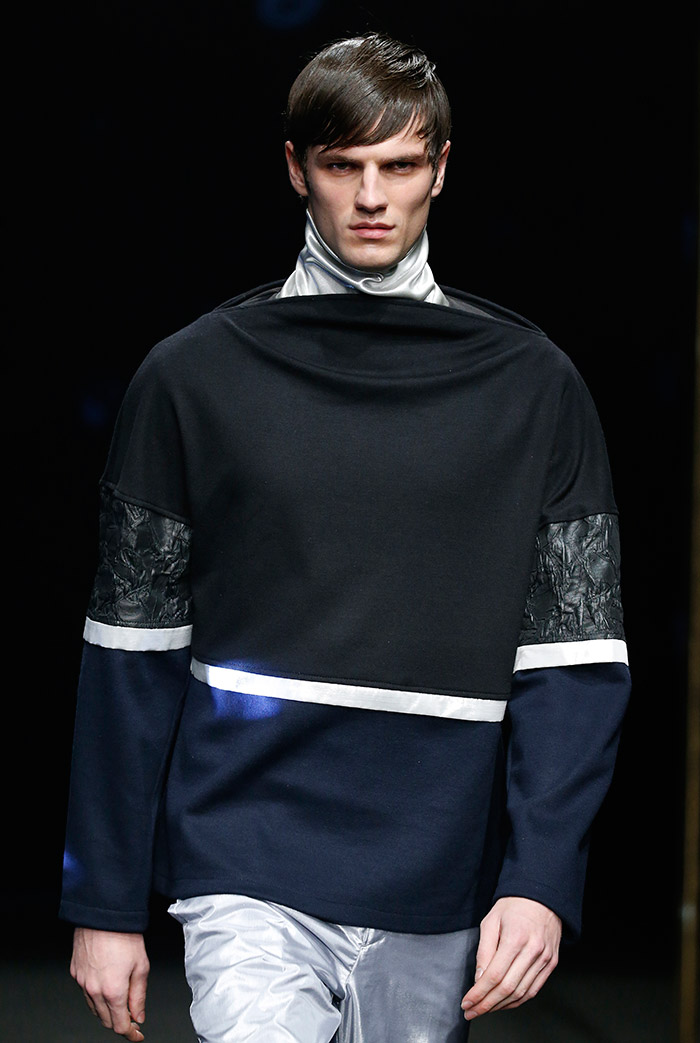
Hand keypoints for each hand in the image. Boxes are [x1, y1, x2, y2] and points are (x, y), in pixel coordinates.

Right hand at [70, 927, 149, 1039]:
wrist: (104, 914)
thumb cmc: (124, 935)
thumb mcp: (141, 966)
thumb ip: (139, 996)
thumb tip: (138, 1016)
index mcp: (112, 991)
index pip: (119, 1025)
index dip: (130, 1033)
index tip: (137, 1034)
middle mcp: (94, 990)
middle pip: (106, 1020)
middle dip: (120, 1022)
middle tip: (132, 1016)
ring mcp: (82, 982)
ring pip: (94, 1008)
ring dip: (108, 1010)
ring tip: (121, 1001)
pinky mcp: (75, 972)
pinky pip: (86, 993)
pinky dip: (96, 996)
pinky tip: (105, 986)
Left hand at [460, 897, 560, 1020]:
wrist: (541, 897)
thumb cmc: (514, 906)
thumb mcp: (491, 921)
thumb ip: (484, 950)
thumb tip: (479, 979)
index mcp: (515, 938)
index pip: (494, 976)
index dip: (478, 993)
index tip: (467, 1002)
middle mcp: (533, 951)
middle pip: (507, 988)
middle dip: (486, 1005)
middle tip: (471, 1012)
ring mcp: (544, 959)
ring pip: (521, 993)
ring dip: (500, 1006)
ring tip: (484, 1009)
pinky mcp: (551, 964)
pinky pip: (533, 990)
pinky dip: (517, 1001)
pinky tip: (503, 1003)